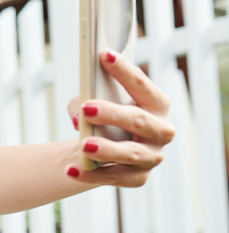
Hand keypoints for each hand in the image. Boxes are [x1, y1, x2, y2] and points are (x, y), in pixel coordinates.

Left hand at [66, 49, 175, 186]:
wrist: (104, 151)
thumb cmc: (102, 118)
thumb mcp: (92, 105)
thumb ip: (82, 105)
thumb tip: (79, 119)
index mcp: (156, 105)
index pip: (142, 86)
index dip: (124, 71)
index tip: (104, 54)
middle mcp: (162, 130)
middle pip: (139, 120)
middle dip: (113, 113)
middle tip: (87, 108)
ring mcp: (152, 156)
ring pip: (131, 153)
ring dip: (107, 149)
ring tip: (84, 145)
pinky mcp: (138, 178)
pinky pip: (114, 177)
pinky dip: (90, 174)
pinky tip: (70, 170)